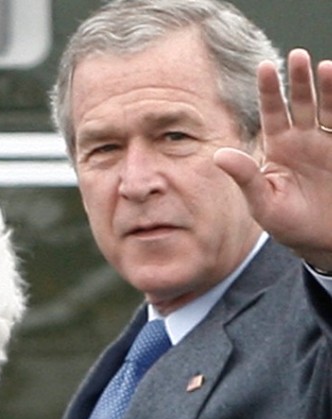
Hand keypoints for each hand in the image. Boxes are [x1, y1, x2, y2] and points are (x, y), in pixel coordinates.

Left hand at [214, 49, 331, 269]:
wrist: (322, 241)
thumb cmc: (288, 224)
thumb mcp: (262, 203)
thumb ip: (245, 177)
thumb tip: (218, 154)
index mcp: (279, 147)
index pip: (272, 112)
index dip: (269, 90)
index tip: (264, 66)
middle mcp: (304, 139)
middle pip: (301, 102)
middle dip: (299, 80)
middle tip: (297, 56)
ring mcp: (328, 144)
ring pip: (328, 108)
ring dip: (327, 87)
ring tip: (324, 66)